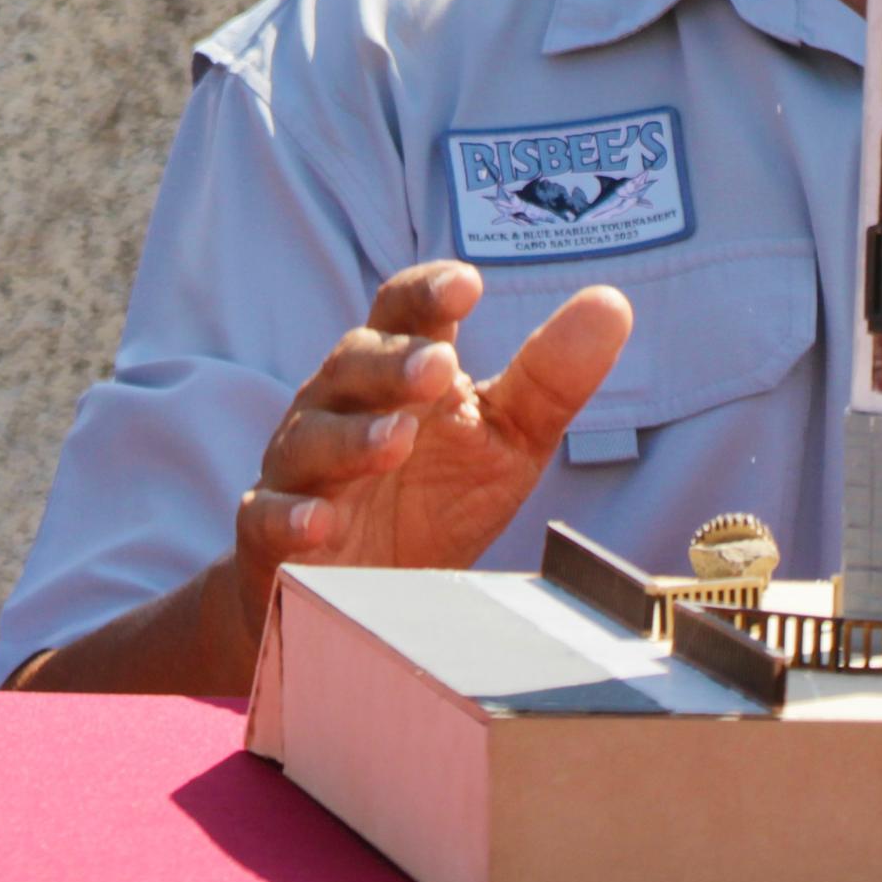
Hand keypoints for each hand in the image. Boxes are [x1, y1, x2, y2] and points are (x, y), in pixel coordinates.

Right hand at [229, 263, 631, 640]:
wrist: (359, 597)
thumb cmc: (434, 498)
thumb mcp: (507, 438)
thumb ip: (550, 376)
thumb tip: (612, 302)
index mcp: (394, 372)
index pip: (402, 312)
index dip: (427, 293)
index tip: (467, 284)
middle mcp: (340, 406)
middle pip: (353, 365)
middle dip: (392, 364)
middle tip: (438, 365)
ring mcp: (301, 468)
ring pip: (312, 439)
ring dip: (352, 440)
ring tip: (395, 444)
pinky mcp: (271, 534)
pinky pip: (269, 517)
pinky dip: (290, 518)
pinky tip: (319, 523)